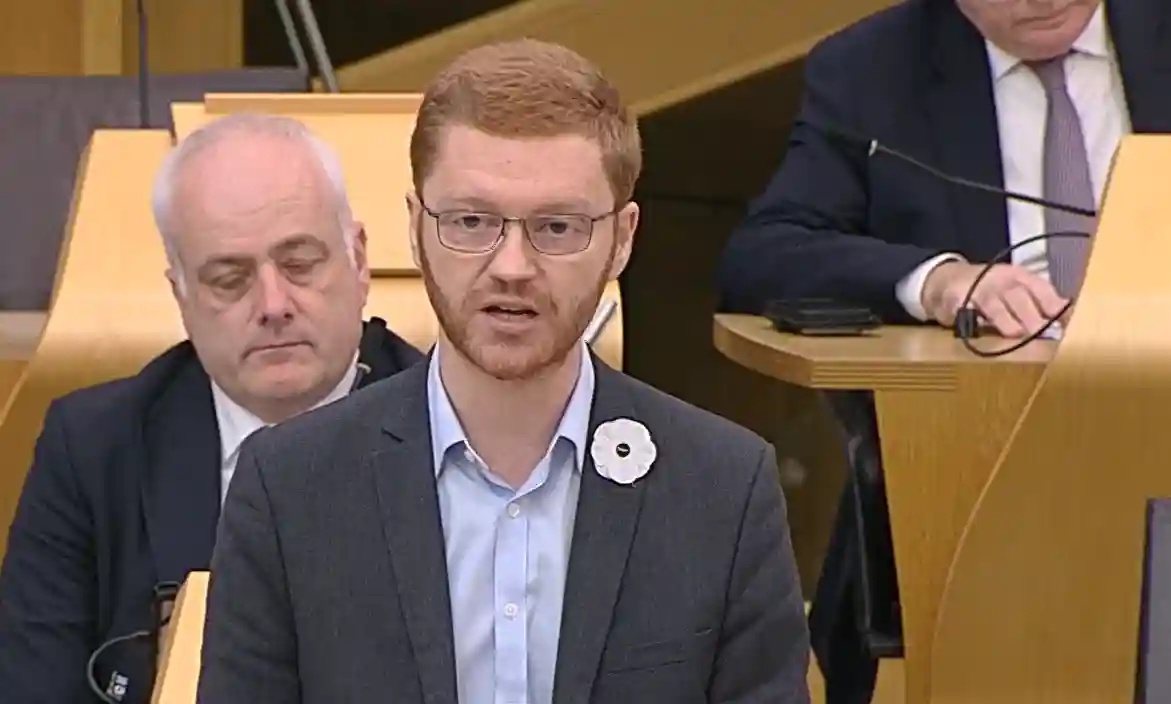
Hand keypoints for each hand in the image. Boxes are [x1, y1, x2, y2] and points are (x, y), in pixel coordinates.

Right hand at [922, 261, 1067, 337]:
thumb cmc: (991, 289)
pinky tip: (980, 330)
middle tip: (1041, 332)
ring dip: (1006, 322)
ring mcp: (977, 290)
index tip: (1064, 321)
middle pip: (1018, 297)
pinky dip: (974, 323)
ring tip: (1015, 334)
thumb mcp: (1016, 288)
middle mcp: (999, 280)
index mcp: (1019, 276)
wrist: (949, 280)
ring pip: (994, 306)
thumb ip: (1038, 302)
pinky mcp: (956, 301)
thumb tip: (1067, 320)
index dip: (1052, 305)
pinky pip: (967, 313)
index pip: (1040, 288)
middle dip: (1031, 316)